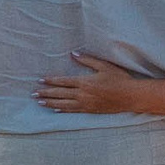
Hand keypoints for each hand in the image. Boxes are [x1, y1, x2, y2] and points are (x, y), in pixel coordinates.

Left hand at [36, 53, 150, 114]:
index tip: (40, 81)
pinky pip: (73, 111)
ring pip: (64, 104)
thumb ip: (88, 60)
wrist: (130, 96)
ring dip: (51, 103)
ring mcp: (86, 104)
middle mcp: (82, 94)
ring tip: (40, 102)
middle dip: (46, 93)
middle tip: (34, 94)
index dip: (51, 81)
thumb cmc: (119, 79)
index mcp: (84, 82)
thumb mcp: (104, 66)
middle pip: (60, 94)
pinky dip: (63, 110)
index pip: (63, 82)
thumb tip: (74, 54)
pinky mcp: (90, 110)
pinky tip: (56, 110)